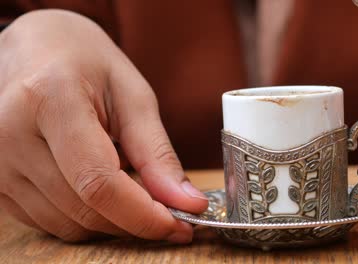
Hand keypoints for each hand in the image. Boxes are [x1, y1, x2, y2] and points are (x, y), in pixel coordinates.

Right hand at [0, 10, 206, 241]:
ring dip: (113, 218)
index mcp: (49, 100)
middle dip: (136, 219)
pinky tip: (101, 185)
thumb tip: (187, 202)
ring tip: (130, 183)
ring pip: (69, 225)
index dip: (144, 215)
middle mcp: (10, 135)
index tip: (181, 224)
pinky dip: (87, 215)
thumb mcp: (132, 96)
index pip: (98, 183)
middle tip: (169, 207)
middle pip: (85, 210)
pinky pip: (50, 222)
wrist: (34, 50)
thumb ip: (156, 153)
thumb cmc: (85, 63)